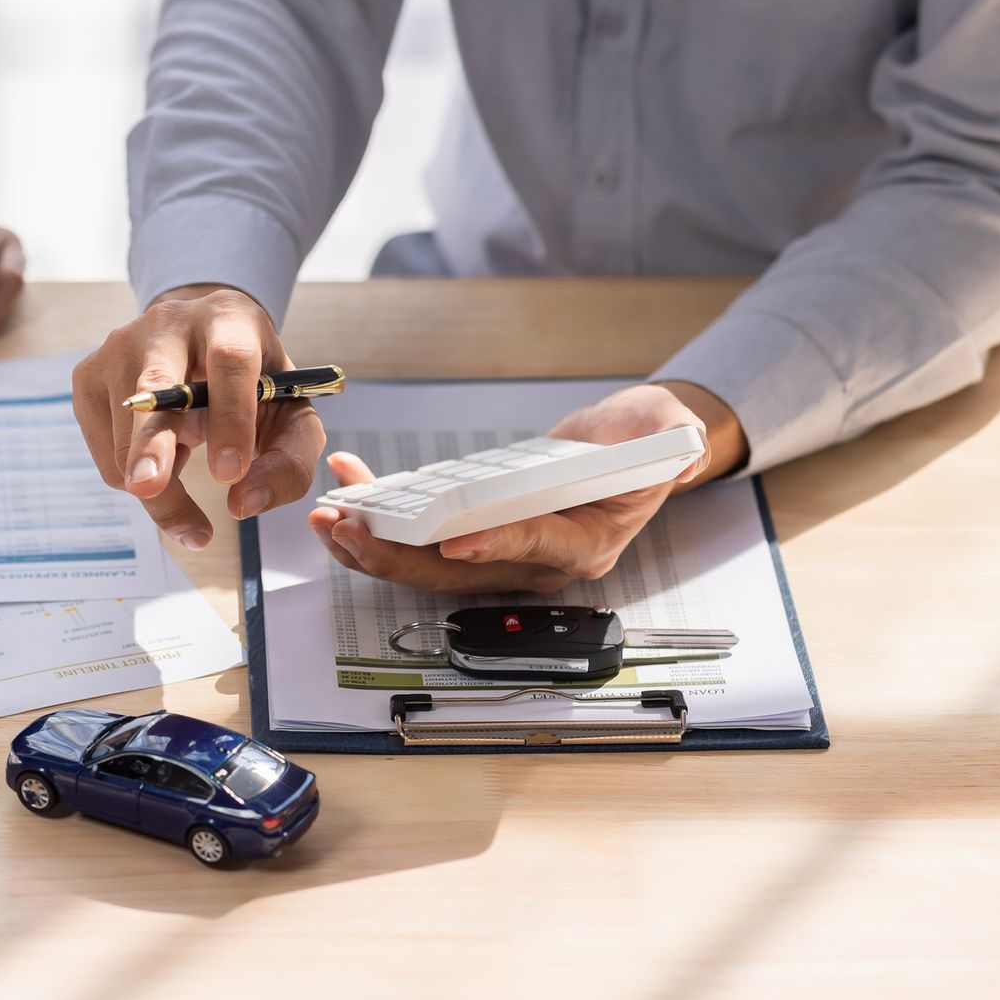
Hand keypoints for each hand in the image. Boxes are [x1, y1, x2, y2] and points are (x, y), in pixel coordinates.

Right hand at [71, 285, 326, 548]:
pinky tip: (160, 452)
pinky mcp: (87, 377)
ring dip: (159, 487)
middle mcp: (167, 323)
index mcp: (229, 320)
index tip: (230, 473)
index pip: (230, 361)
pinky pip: (107, 455)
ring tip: (185, 478)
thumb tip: (245, 502)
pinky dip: (136, 475)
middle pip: (155, 385)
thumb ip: (287, 461)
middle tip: (150, 488)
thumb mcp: (289, 414)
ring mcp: (118, 347)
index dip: (230, 417)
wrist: (199, 341)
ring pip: (126, 437)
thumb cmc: (251, 385)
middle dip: (153, 441)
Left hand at [307, 381, 745, 592]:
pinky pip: (420, 540)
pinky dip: (382, 518)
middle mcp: (536, 562)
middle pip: (459, 571)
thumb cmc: (642, 442)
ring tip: (329, 520)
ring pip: (427, 565)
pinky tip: (349, 491)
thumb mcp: (665, 428)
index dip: (492, 544)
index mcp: (584, 543)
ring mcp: (501, 555)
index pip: (533, 548)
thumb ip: (665, 437)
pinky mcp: (474, 536)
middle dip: (399, 555)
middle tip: (351, 531)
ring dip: (374, 546)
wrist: (625, 452)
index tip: (452, 540)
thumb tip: (670, 451)